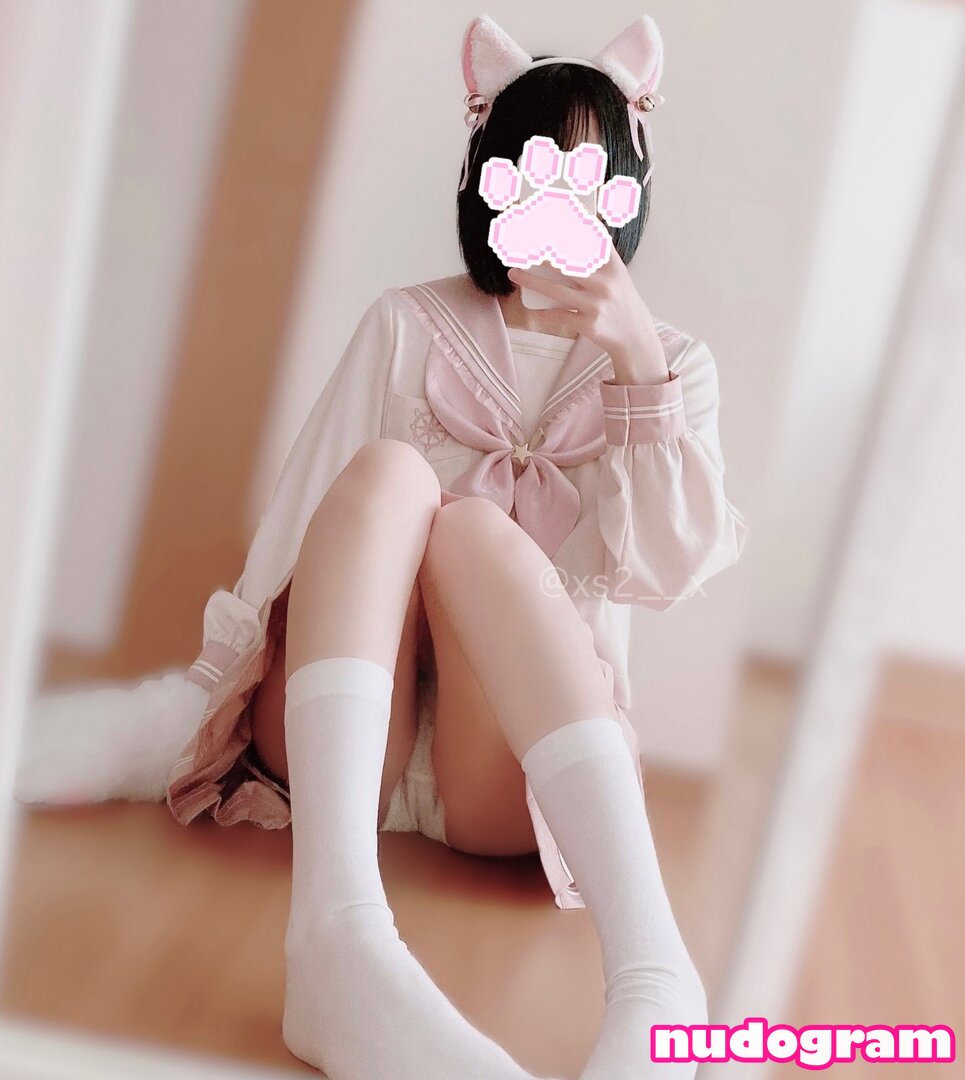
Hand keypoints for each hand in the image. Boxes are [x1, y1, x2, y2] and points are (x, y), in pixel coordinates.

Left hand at [506, 237, 669, 382]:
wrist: (634, 336)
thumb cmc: (621, 302)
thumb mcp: (618, 275)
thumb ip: (602, 254)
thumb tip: (586, 223)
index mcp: (613, 268)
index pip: (590, 241)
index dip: (569, 228)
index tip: (546, 220)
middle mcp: (604, 284)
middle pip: (566, 263)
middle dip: (541, 254)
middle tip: (522, 246)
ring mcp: (595, 305)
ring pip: (556, 290)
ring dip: (531, 281)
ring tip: (514, 273)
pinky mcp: (588, 324)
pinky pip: (558, 316)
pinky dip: (543, 312)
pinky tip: (531, 308)